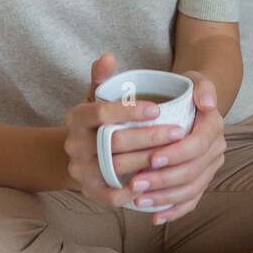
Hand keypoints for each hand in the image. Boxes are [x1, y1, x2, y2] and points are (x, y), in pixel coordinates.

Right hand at [63, 53, 192, 209]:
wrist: (81, 156)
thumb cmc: (98, 122)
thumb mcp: (97, 97)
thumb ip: (104, 78)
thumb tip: (108, 57)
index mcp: (76, 118)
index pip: (101, 112)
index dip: (130, 111)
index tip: (158, 109)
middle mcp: (73, 145)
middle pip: (113, 142)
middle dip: (149, 137)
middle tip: (178, 132)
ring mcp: (80, 170)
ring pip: (116, 167)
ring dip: (148, 161)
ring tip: (175, 153)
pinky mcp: (89, 192)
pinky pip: (111, 196)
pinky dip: (133, 191)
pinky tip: (156, 180)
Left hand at [126, 69, 225, 223]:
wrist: (190, 103)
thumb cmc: (184, 91)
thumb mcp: (192, 79)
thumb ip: (200, 85)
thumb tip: (206, 102)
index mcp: (214, 125)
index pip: (198, 144)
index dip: (176, 153)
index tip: (152, 158)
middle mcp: (216, 148)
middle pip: (193, 171)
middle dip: (164, 179)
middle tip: (135, 182)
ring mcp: (210, 167)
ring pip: (191, 189)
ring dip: (165, 197)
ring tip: (138, 199)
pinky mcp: (200, 181)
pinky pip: (191, 201)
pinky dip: (174, 210)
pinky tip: (154, 217)